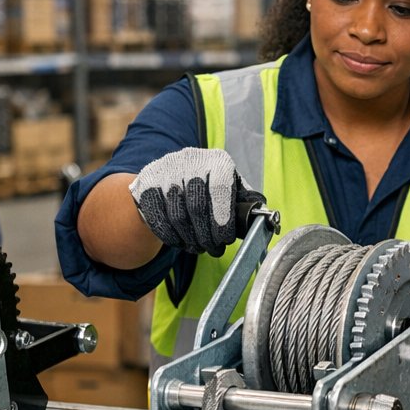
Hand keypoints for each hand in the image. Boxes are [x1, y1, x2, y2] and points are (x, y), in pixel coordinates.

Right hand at [129, 149, 256, 256]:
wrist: (168, 176)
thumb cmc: (208, 186)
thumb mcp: (231, 186)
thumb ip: (245, 200)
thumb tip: (262, 217)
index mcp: (217, 160)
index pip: (221, 188)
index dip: (223, 218)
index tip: (226, 239)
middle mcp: (190, 160)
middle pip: (197, 206)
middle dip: (207, 235)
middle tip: (215, 250)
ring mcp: (165, 171)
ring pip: (178, 215)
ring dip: (190, 239)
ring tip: (199, 248)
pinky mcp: (146, 185)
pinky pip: (159, 218)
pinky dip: (171, 237)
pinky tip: (182, 242)